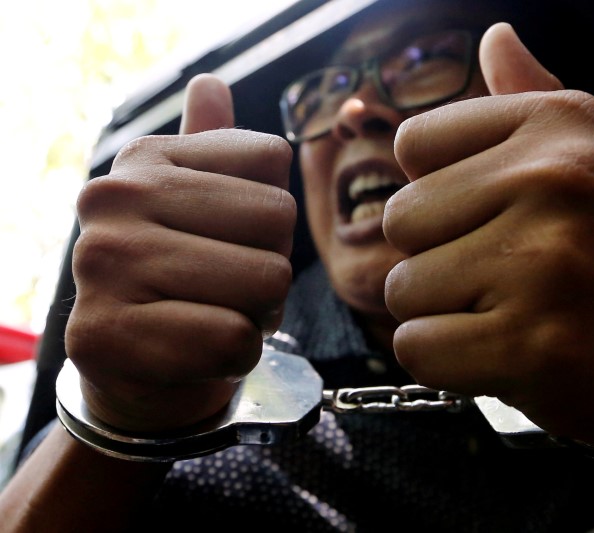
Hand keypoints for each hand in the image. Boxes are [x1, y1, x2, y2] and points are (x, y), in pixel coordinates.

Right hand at [65, 74, 295, 431]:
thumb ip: (210, 149)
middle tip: (224, 291)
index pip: (273, 160)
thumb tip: (210, 82)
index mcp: (145, 156)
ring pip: (266, 281)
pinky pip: (234, 339)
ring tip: (209, 319)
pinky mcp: (101, 333)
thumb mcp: (198, 210)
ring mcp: (100, 262)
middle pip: (278, 219)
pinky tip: (194, 354)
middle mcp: (113, 196)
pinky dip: (234, 357)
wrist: (137, 373)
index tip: (229, 242)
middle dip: (270, 269)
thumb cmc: (186, 285)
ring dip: (257, 315)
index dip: (273, 217)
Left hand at [384, 23, 593, 444]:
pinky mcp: (530, 344)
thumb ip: (524, 97)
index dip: (440, 192)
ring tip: (510, 311)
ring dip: (442, 311)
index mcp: (559, 124)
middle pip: (399, 219)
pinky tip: (505, 353)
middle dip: (436, 256)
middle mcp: (555, 181)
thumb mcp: (581, 157)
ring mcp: (544, 264)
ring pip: (402, 288)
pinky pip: (418, 347)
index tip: (499, 216)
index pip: (413, 145)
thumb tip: (496, 35)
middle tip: (505, 275)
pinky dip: (447, 360)